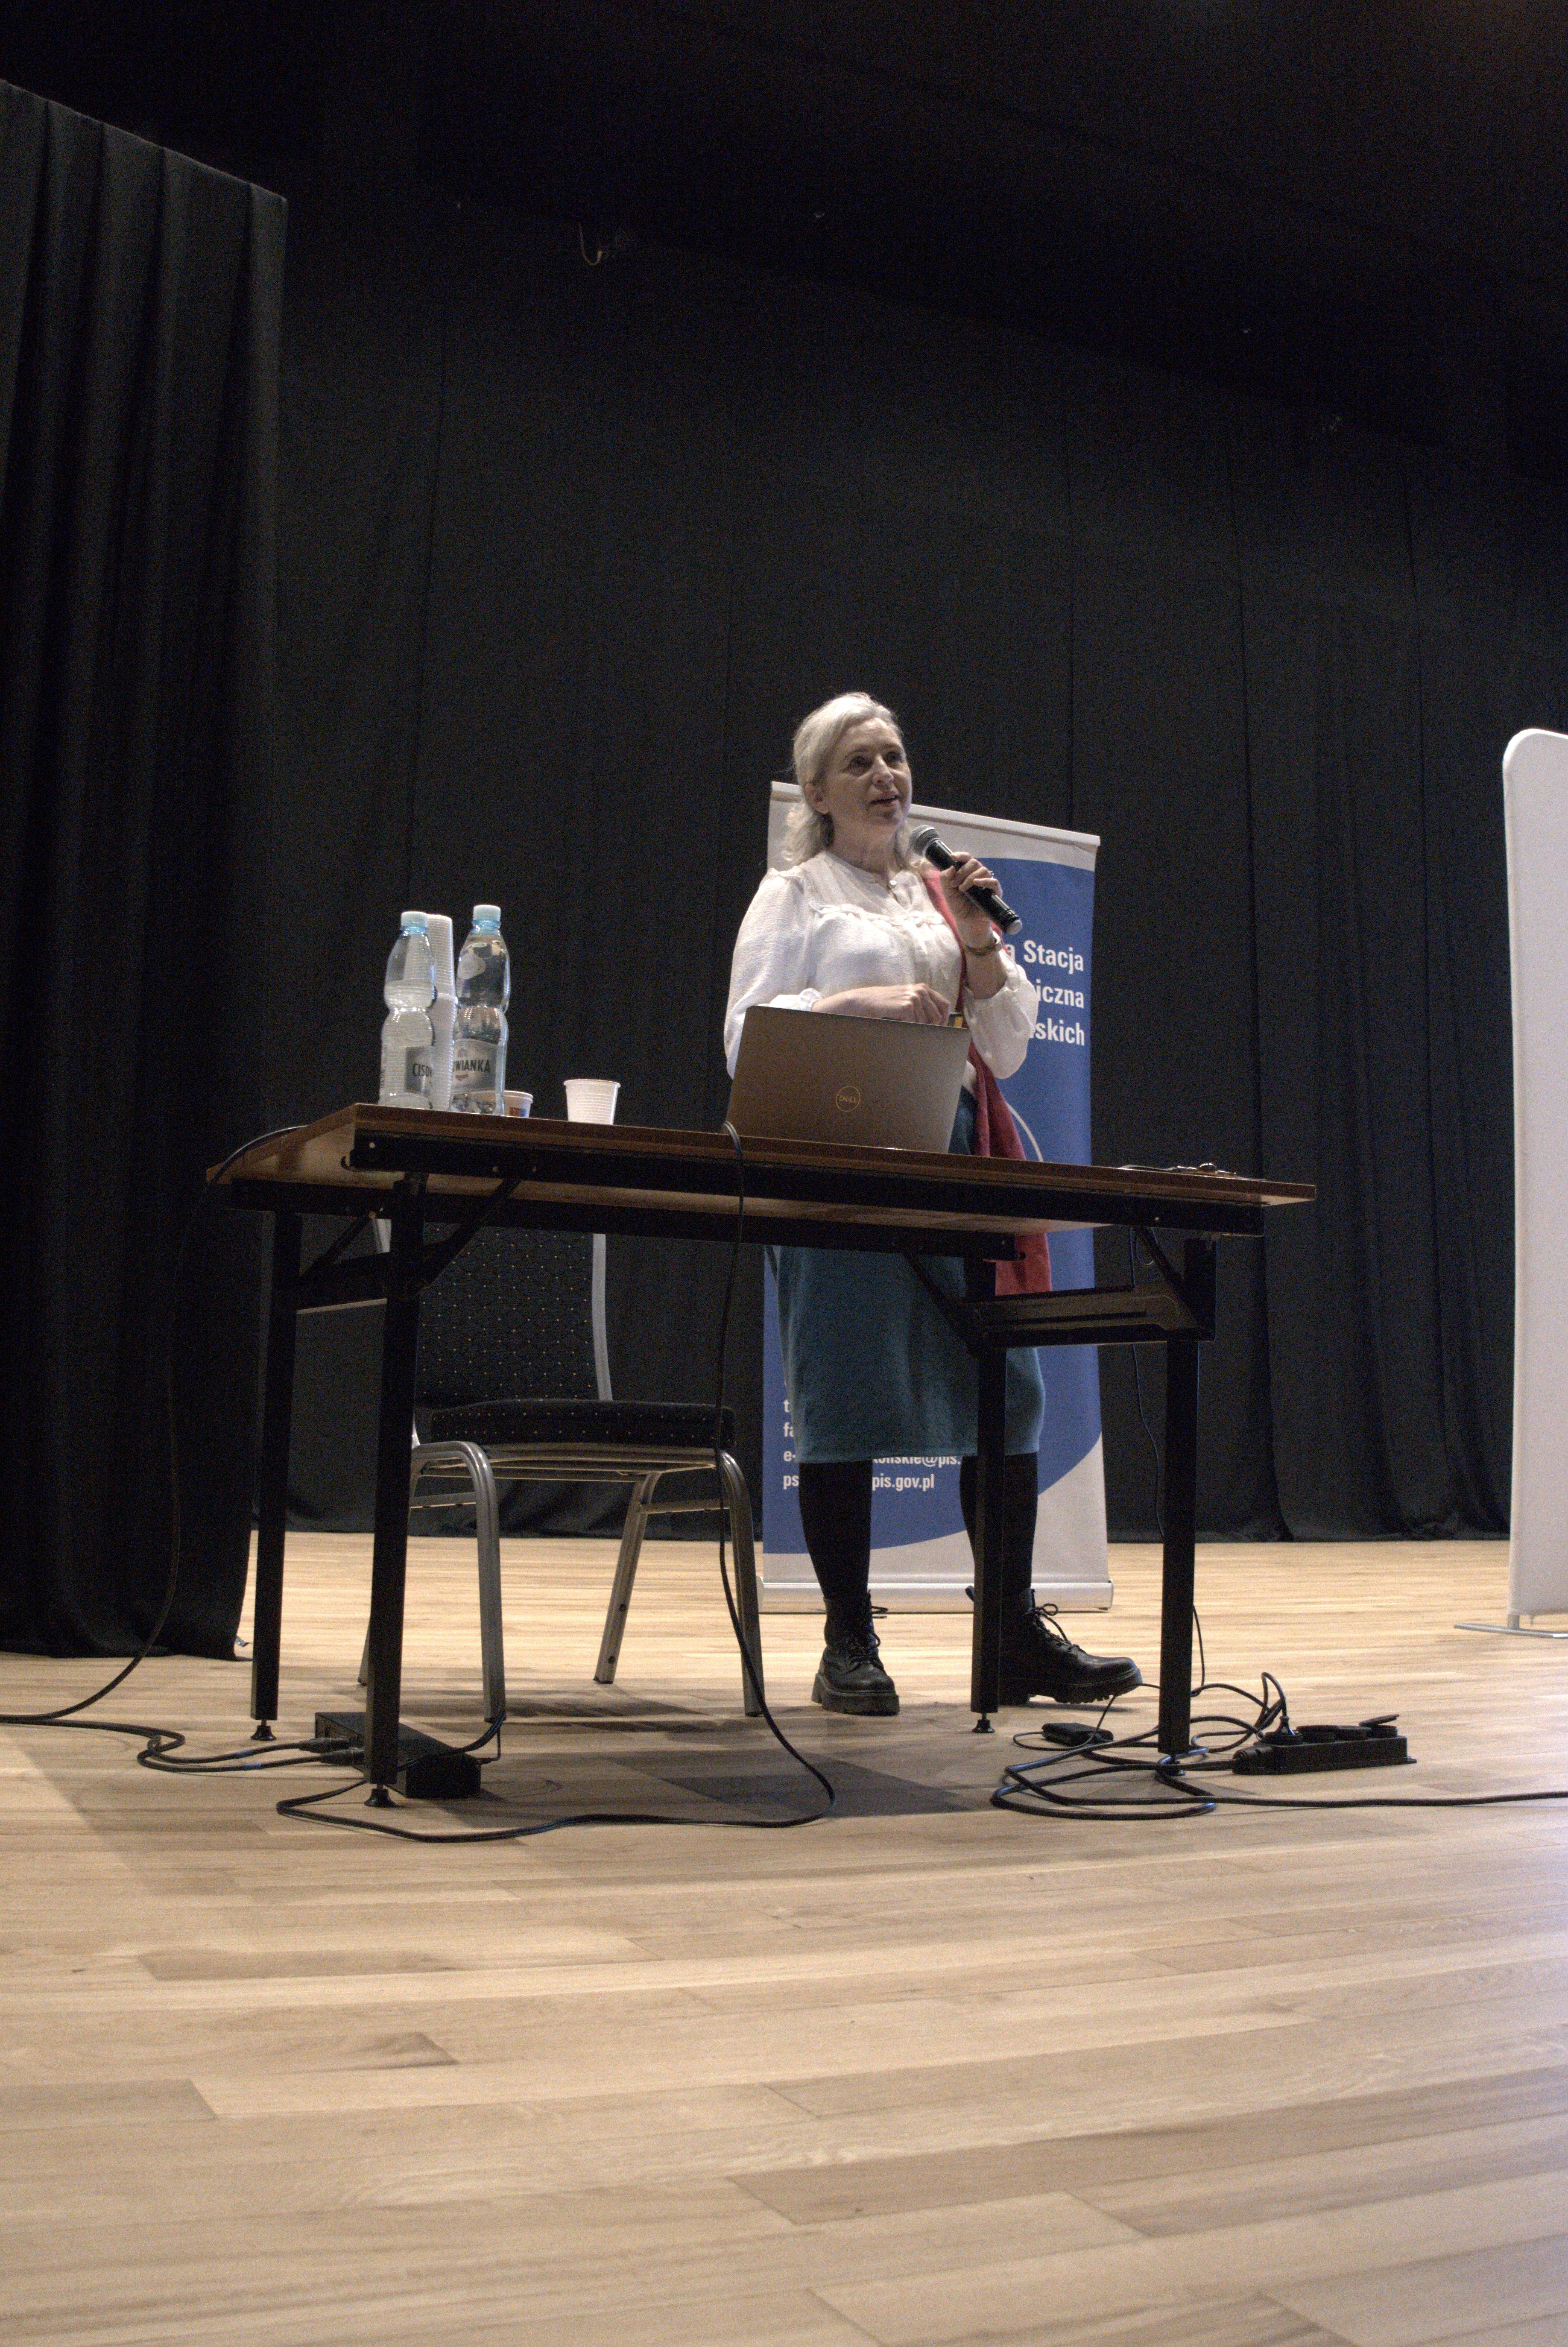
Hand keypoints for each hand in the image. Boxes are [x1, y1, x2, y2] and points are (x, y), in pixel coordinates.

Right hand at [814, 983, 951, 1023]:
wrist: (863, 1002)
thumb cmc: (884, 1005)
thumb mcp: (906, 1000)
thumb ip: (922, 1007)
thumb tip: (939, 1023)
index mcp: (923, 988)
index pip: (944, 1005)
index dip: (944, 1020)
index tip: (939, 1030)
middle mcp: (921, 990)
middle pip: (938, 1017)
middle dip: (930, 1027)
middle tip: (916, 1031)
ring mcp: (915, 997)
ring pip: (926, 1024)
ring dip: (915, 1028)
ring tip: (900, 1023)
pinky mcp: (907, 1006)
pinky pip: (915, 1025)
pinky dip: (906, 1028)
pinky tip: (895, 1022)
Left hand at [936, 854, 1000, 947]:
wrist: (966, 922)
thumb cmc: (958, 906)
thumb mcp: (947, 892)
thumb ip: (945, 879)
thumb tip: (951, 867)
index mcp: (967, 873)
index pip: (967, 859)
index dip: (961, 855)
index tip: (952, 857)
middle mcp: (978, 875)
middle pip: (974, 862)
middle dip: (962, 871)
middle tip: (955, 884)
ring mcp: (987, 883)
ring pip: (983, 870)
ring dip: (970, 877)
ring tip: (962, 889)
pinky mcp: (994, 892)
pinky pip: (993, 881)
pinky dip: (985, 880)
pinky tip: (976, 883)